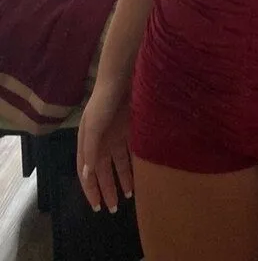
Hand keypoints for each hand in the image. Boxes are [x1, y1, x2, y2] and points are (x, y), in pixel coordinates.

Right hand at [77, 82, 132, 212]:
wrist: (122, 78)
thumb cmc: (104, 102)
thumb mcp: (93, 126)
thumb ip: (90, 150)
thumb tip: (86, 175)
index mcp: (87, 142)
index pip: (87, 173)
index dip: (91, 190)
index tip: (97, 207)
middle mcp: (100, 142)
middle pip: (103, 171)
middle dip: (107, 189)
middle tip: (114, 209)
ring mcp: (115, 136)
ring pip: (118, 164)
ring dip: (122, 179)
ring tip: (129, 196)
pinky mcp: (129, 130)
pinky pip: (131, 152)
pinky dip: (134, 165)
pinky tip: (140, 176)